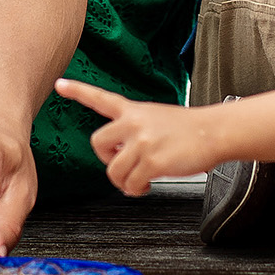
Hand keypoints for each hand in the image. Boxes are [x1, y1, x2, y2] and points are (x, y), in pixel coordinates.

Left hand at [56, 78, 221, 195]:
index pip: (100, 98)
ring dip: (124, 182)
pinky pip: (131, 184)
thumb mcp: (156, 118)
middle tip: (122, 166)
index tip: (60, 84)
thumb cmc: (189, 129)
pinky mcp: (152, 161)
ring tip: (139, 180)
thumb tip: (120, 155)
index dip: (77, 91)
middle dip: (107, 160)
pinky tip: (148, 184)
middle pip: (97, 144)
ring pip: (113, 171)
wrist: (214, 132)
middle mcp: (134, 123)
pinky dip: (137, 190)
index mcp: (134, 110)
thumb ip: (134, 131)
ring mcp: (142, 141)